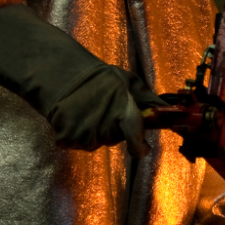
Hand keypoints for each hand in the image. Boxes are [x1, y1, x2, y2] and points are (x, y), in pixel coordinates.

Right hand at [0, 4, 163, 155]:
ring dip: (94, 133)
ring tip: (89, 112)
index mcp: (121, 107)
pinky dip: (77, 135)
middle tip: (104, 111)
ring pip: (96, 143)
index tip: (143, 149)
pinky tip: (76, 118)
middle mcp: (103, 123)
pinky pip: (77, 144)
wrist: (59, 75)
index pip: (134, 135)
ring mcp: (83, 132)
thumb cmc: (98, 78)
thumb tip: (166, 109)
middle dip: (113, 130)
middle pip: (113, 139)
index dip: (140, 147)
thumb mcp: (127, 80)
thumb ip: (147, 97)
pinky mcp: (66, 137)